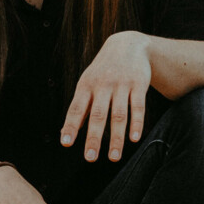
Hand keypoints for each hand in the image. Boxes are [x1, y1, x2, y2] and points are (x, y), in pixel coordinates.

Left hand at [60, 31, 151, 162]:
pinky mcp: (138, 84)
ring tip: (114, 157)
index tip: (66, 144)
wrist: (127, 45)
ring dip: (116, 138)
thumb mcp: (88, 83)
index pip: (76, 108)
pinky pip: (138, 106)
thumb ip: (80, 108)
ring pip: (119, 115)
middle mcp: (102, 85)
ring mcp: (121, 84)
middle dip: (94, 138)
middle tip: (90, 158)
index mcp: (86, 86)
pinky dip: (136, 124)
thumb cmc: (103, 71)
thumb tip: (65, 135)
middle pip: (98, 115)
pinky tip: (134, 139)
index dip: (71, 126)